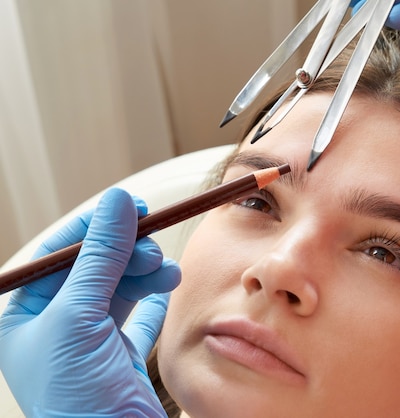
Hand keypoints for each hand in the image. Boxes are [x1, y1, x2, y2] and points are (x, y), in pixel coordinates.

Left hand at [0, 188, 180, 416]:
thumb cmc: (77, 393)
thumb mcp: (79, 316)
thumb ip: (100, 257)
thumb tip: (118, 204)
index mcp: (24, 315)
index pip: (58, 253)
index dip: (94, 228)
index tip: (129, 209)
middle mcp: (53, 325)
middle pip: (94, 268)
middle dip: (127, 254)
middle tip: (154, 248)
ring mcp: (86, 340)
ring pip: (120, 287)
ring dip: (146, 274)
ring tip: (170, 273)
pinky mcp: (118, 355)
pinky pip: (137, 315)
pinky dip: (154, 298)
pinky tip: (166, 288)